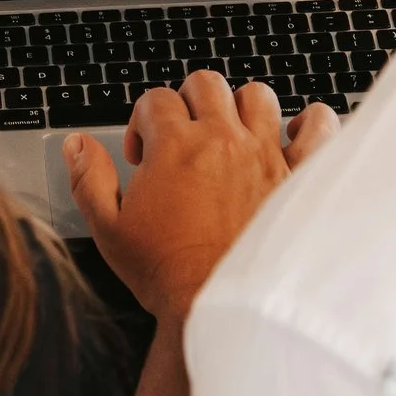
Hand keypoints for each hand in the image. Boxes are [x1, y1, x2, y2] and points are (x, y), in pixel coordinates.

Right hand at [65, 73, 338, 319]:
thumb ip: (88, 180)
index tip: (143, 155)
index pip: (156, 99)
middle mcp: (222, 140)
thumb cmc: (167, 275)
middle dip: (188, 103)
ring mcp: (265, 154)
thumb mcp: (109, 230)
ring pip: (258, 96)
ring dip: (241, 107)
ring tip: (231, 134)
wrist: (219, 310)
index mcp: (175, 146)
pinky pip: (318, 126)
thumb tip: (76, 145)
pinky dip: (309, 122)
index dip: (142, 121)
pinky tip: (293, 136)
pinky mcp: (298, 176)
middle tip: (183, 137)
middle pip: (206, 84)